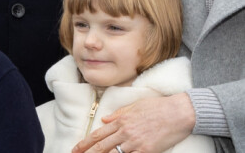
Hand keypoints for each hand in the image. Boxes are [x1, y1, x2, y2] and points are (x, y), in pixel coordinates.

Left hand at [71, 93, 194, 152]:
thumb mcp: (134, 105)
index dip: (85, 143)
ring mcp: (136, 142)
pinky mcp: (147, 150)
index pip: (98, 134)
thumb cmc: (157, 107)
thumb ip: (118, 113)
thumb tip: (104, 118)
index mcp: (120, 120)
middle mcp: (125, 131)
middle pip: (101, 146)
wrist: (177, 112)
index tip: (76, 148)